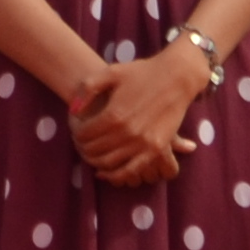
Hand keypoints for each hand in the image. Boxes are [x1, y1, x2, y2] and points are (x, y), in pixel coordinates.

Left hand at [69, 42, 202, 184]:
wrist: (177, 77)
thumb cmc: (142, 73)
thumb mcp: (111, 72)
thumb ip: (87, 89)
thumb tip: (73, 111)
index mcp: (114, 114)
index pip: (83, 134)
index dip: (75, 133)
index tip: (76, 128)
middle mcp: (127, 132)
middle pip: (93, 150)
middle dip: (81, 147)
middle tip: (80, 142)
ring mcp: (142, 143)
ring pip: (108, 163)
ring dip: (94, 161)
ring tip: (91, 153)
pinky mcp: (156, 150)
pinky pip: (130, 171)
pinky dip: (115, 176)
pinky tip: (105, 172)